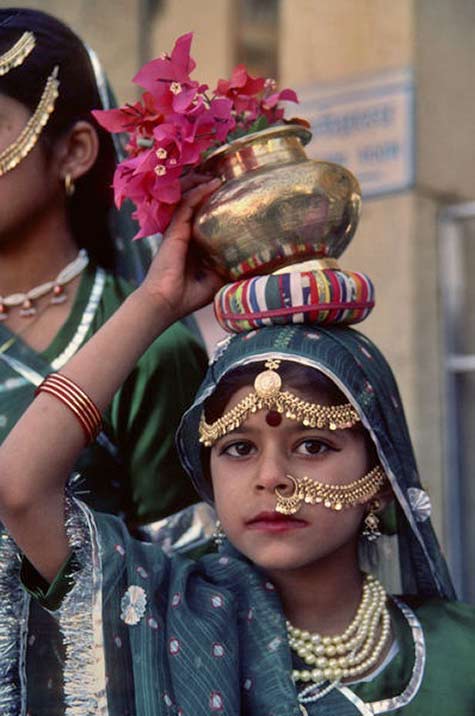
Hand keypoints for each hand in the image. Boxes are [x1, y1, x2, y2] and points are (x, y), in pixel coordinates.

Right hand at [140, 174, 224, 322]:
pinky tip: (212, 183)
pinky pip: (186, 205)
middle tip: (224, 174)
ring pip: (187, 197)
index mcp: (192, 243)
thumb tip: (253, 263)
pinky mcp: (174, 230)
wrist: (166, 303)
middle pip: (192, 201)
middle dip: (205, 186)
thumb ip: (229, 267)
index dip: (213, 201)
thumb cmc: (188, 295)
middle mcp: (183, 232)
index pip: (202, 215)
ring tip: (218, 173)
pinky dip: (199, 192)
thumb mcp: (216, 280)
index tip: (230, 191)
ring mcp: (177, 229)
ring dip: (201, 183)